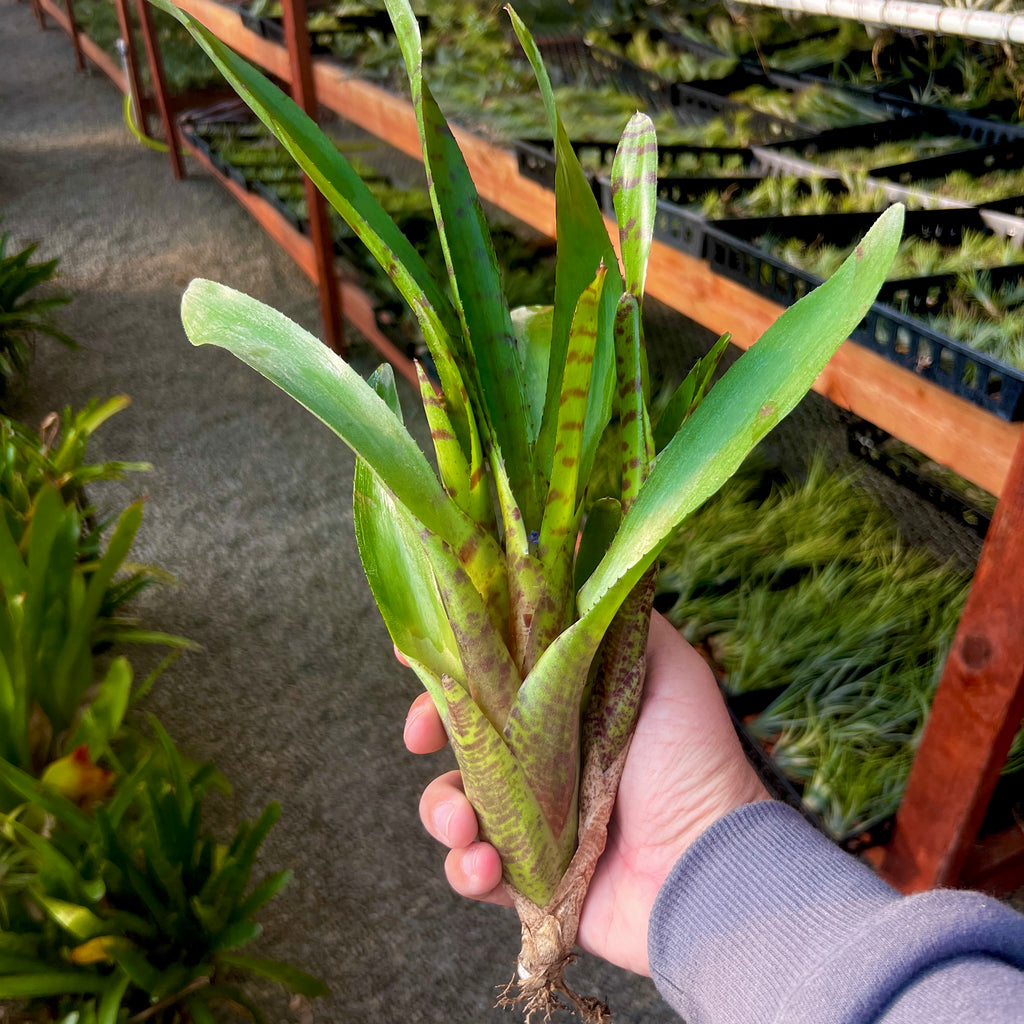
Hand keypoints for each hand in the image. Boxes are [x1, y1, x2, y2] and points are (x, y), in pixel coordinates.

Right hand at [402, 611, 770, 976]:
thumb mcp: (665, 666)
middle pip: (460, 733)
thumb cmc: (693, 761)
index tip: (415, 654)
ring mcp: (532, 820)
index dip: (451, 663)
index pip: (492, 674)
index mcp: (564, 707)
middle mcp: (542, 759)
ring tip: (465, 825)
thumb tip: (577, 543)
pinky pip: (471, 870)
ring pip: (452, 803)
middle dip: (428, 727)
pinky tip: (486, 864)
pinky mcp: (528, 878)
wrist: (710, 867)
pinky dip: (467, 868)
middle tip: (419, 734)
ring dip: (443, 810)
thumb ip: (614, 612)